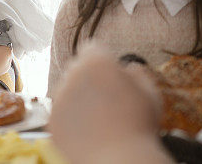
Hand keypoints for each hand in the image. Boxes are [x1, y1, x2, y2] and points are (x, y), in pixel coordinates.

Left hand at [50, 43, 168, 163]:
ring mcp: (59, 97)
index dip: (103, 59)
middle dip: (89, 78)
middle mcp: (72, 75)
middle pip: (77, 68)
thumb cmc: (138, 127)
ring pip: (68, 91)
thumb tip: (129, 68)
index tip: (110, 72)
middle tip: (108, 99)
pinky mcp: (51, 118)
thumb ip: (138, 74)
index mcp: (96, 62)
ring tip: (100, 120)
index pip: (93, 48)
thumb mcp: (150, 95)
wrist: (117, 161)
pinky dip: (71, 119)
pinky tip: (89, 131)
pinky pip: (61, 112)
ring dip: (79, 99)